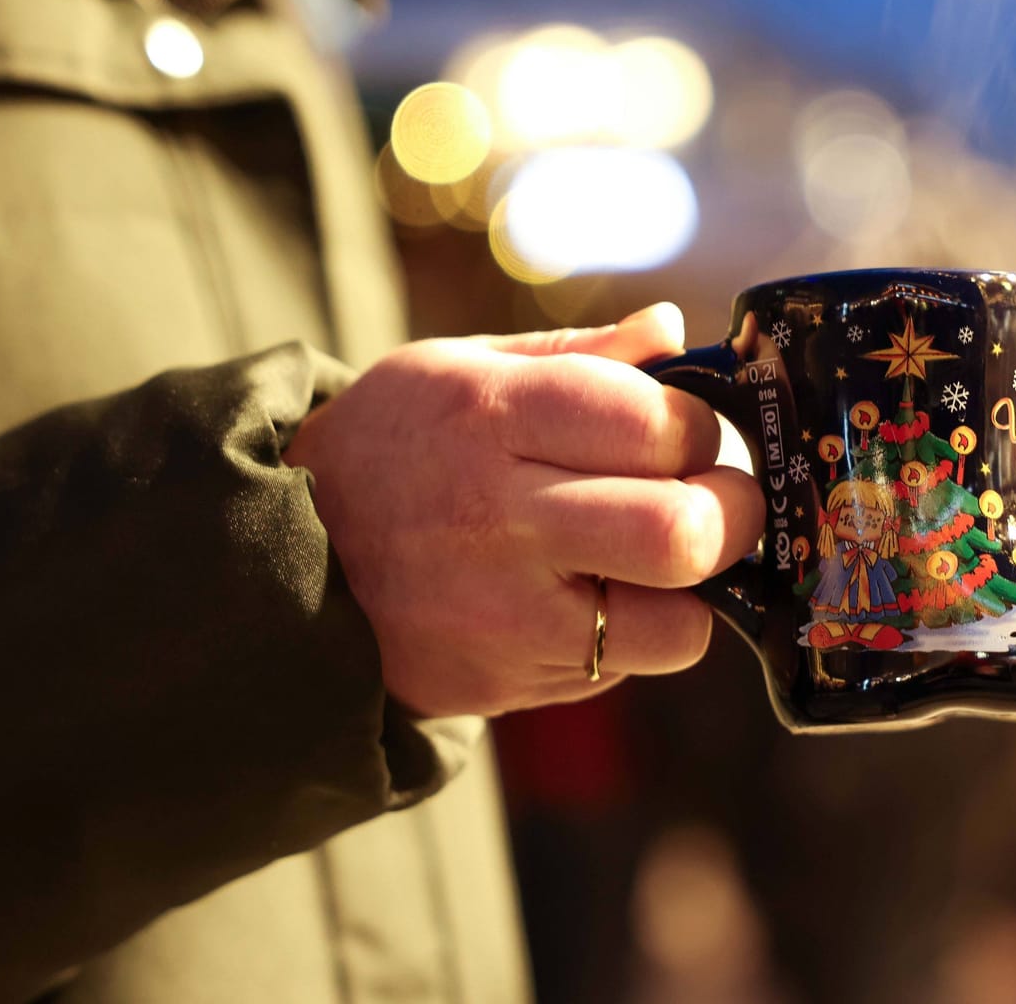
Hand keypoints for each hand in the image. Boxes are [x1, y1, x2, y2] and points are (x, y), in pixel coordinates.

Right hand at [284, 304, 762, 716]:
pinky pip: (623, 666)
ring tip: (657, 560)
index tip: (685, 433)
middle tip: (719, 503)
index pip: (657, 422)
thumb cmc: (394, 448)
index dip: (699, 428)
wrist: (283, 564)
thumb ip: (579, 355)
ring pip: (674, 623)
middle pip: (681, 531)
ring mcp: (500, 613)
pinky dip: (636, 634)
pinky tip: (594, 598)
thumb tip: (676, 331)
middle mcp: (496, 517)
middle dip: (732, 514)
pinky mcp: (503, 683)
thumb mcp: (460, 369)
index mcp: (488, 414)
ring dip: (691, 590)